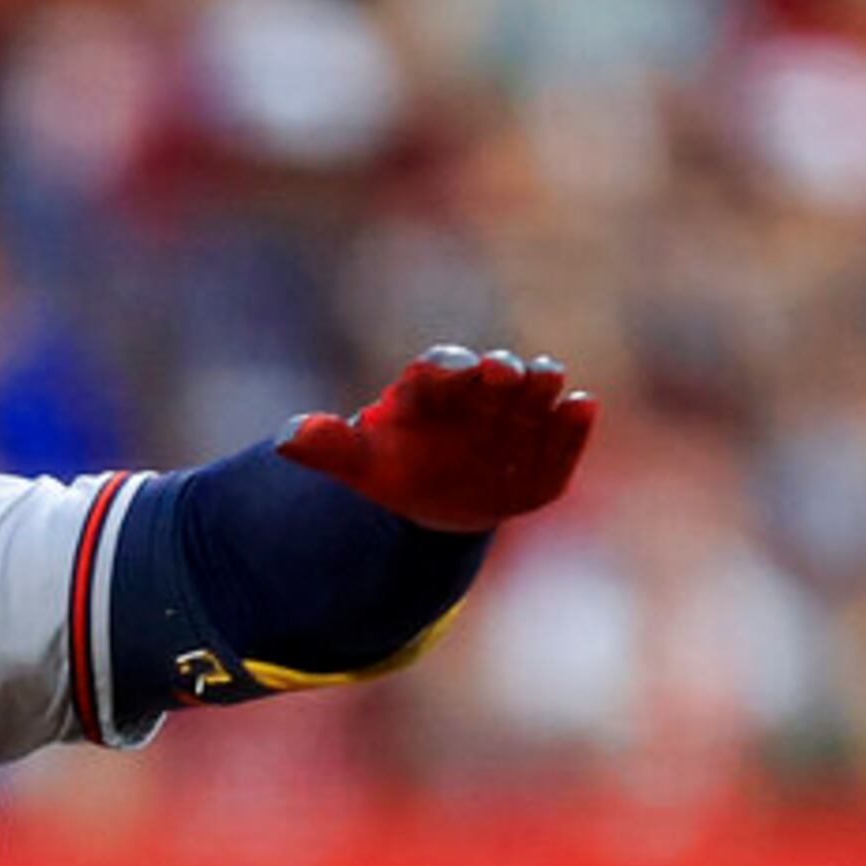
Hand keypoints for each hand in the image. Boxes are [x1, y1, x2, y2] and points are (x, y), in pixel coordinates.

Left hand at [277, 345, 597, 532]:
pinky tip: (581, 408)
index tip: (455, 369)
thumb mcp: (359, 462)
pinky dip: (575, 421)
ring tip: (548, 383)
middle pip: (497, 371)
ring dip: (544, 385)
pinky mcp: (550, 445)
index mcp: (434, 385)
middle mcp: (484, 388)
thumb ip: (327, 447)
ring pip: (539, 388)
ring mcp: (523, 413)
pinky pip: (569, 429)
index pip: (441, 367)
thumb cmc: (395, 467)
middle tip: (504, 374)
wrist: (439, 498)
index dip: (449, 367)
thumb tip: (284, 441)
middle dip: (502, 371)